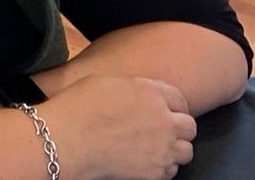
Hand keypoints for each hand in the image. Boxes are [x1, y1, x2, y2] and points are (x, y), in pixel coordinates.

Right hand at [42, 75, 195, 179]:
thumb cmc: (77, 108)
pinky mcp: (156, 171)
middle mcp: (164, 120)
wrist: (66, 140)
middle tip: (161, 131)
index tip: (167, 111)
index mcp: (151, 93)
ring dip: (173, 149)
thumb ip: (134, 88)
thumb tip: (142, 94)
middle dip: (177, 128)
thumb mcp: (105, 83)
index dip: (173, 106)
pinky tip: (145, 161)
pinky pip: (172, 170)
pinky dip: (162, 167)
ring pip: (185, 151)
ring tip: (155, 148)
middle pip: (189, 126)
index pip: (180, 99)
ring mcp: (163, 148)